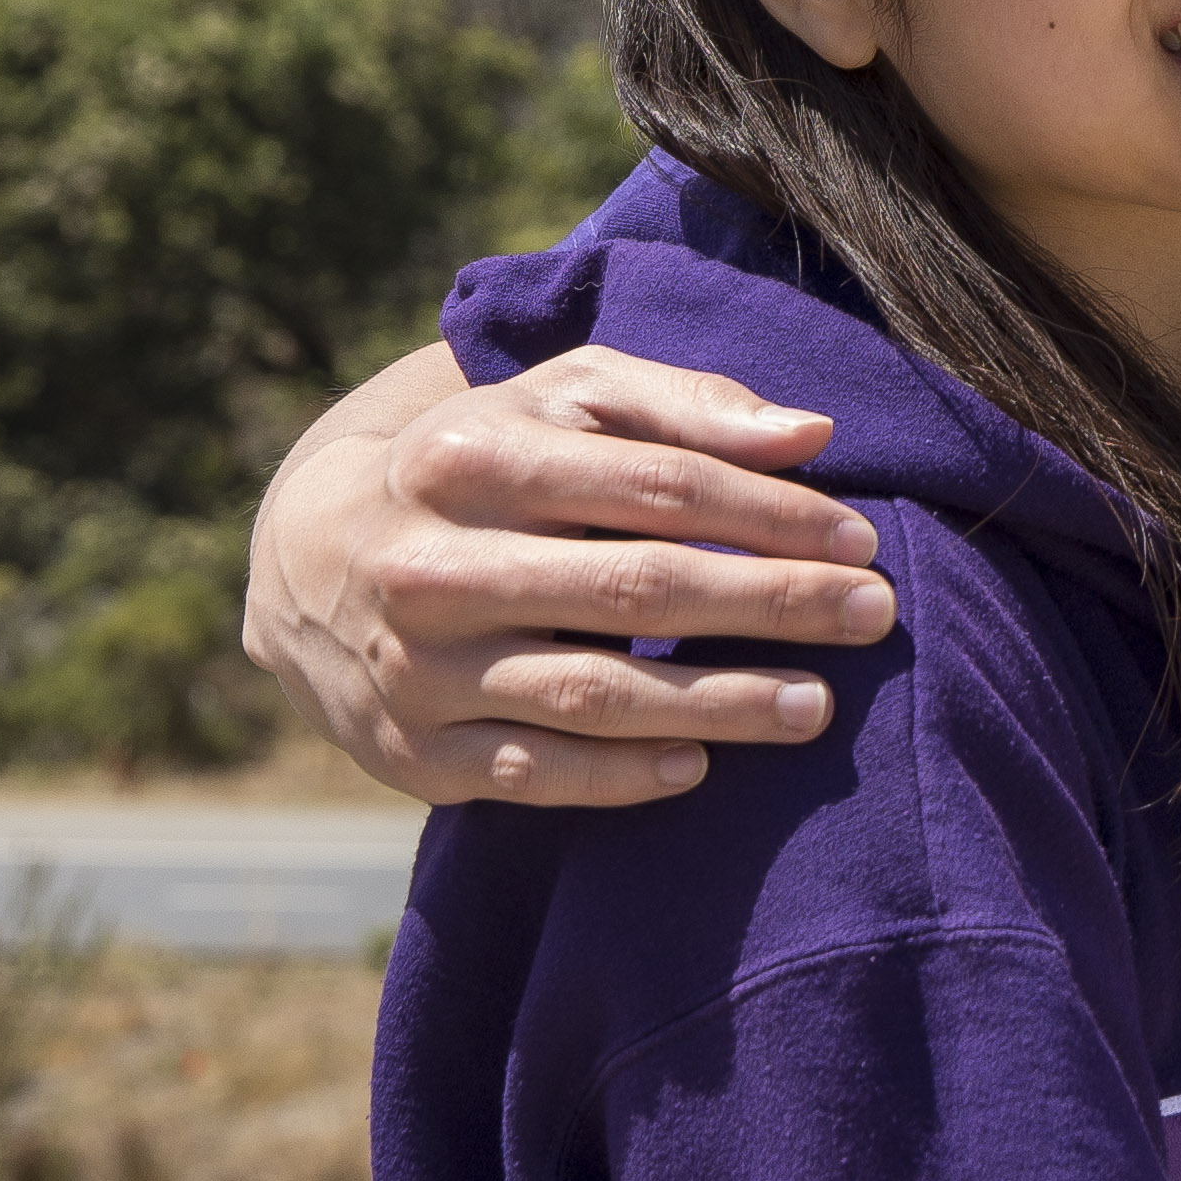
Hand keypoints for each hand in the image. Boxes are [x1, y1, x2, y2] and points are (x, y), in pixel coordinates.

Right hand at [241, 339, 896, 806]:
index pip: (656, 486)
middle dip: (770, 602)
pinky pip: (536, 775)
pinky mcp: (413, 754)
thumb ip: (681, 405)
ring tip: (816, 704)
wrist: (307, 558)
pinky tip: (702, 766)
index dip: (769, 514)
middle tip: (872, 614)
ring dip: (718, 702)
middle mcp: (433, 565)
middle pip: (636, 586)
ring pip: (593, 692)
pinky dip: (623, 776)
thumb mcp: (556, 403)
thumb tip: (811, 434)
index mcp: (471, 458)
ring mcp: (417, 668)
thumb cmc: (480, 466)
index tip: (860, 539)